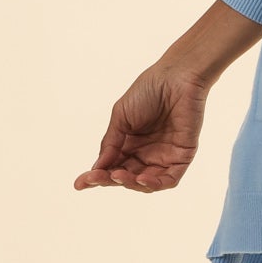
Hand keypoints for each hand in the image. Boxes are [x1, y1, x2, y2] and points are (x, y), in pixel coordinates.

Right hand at [73, 62, 209, 193]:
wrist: (175, 78)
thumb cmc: (147, 92)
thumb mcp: (121, 118)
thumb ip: (110, 144)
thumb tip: (96, 169)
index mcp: (129, 144)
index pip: (111, 166)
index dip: (96, 177)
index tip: (79, 184)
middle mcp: (145, 153)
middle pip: (126, 177)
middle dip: (110, 180)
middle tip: (97, 177)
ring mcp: (164, 156)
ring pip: (146, 183)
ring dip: (130, 184)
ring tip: (117, 175)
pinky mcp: (182, 156)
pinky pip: (169, 180)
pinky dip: (154, 184)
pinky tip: (140, 179)